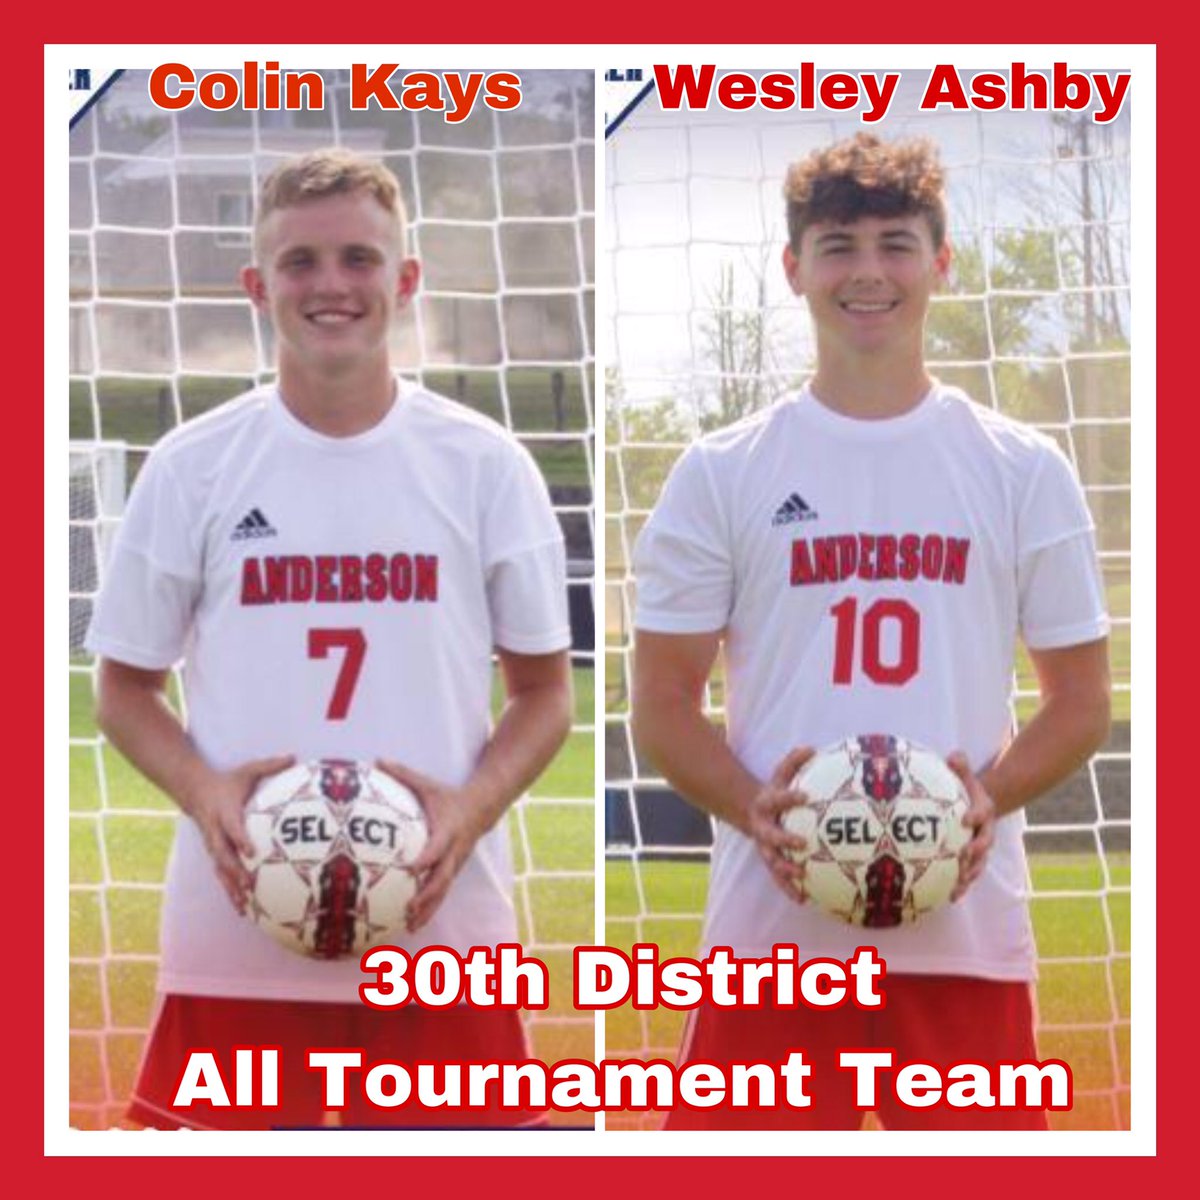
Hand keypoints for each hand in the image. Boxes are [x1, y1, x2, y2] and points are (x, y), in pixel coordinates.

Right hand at [180, 754, 293, 912]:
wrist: (195, 791)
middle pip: (223, 855)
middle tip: (249, 885)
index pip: (232, 828)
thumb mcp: (247, 770)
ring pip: (220, 870)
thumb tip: (294, 756)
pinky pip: (222, 875)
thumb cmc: (228, 782)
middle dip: (235, 871)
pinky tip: (242, 909)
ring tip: (244, 905)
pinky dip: (230, 891)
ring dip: (231, 887)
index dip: (240, 840)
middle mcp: (216, 832)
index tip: (252, 851)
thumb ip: (270, 765)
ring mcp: (213, 845)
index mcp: (225, 812)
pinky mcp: (215, 854)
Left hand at [376, 760, 486, 932]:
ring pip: (442, 891)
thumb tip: (377, 760)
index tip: (412, 868)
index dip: (427, 858)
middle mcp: (453, 852)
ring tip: (410, 925)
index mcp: (447, 831)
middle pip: (442, 878)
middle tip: (409, 907)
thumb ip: (402, 774)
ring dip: (428, 909)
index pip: (437, 847)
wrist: (481, 809)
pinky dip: (429, 909)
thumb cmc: (447, 797)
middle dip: (427, 895)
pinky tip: (413, 924)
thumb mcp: (427, 784)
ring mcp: (454, 864)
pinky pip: (441, 893)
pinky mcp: (452, 872)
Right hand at [746, 746, 815, 900]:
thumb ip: (794, 761)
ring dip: (785, 872)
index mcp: (766, 804)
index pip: (778, 799)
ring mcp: (764, 846)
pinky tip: (805, 900)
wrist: (747, 810)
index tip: (806, 796)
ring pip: (772, 861)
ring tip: (801, 878)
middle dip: (785, 841)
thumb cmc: (773, 791)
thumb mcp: (780, 774)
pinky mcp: (770, 860)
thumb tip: (812, 747)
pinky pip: (779, 877)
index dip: (790, 797)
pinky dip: (789, 889)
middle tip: (802, 844)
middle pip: (771, 836)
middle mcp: (763, 827)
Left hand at [947, 751, 996, 900]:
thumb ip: (960, 765)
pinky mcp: (972, 861)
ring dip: (968, 875)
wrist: (979, 807)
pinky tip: (950, 897)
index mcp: (983, 811)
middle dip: (975, 851)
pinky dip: (961, 886)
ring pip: (977, 864)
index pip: (981, 813)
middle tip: (964, 855)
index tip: (966, 819)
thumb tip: (954, 756)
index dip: (975, 816)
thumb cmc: (965, 789)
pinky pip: (968, 874)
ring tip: (957, 886)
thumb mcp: (965, 775)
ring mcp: (980, 849)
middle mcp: (985, 832)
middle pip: (983, 844)